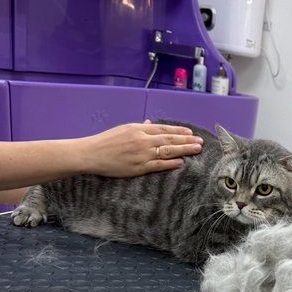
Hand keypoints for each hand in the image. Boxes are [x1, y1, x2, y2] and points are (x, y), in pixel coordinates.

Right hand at [81, 120, 203, 176]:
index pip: (164, 129)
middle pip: (169, 139)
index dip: (179, 131)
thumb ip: (139, 127)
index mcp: (138, 129)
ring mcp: (141, 154)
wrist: (90, 154)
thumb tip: (150, 123)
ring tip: (196, 150)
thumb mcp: (123, 129)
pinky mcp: (138, 167)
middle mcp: (142, 140)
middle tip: (200, 141)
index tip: (191, 132)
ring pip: (167, 151)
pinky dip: (170, 163)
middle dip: (187, 140)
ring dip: (184, 150)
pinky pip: (158, 165)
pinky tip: (181, 162)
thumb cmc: (105, 141)